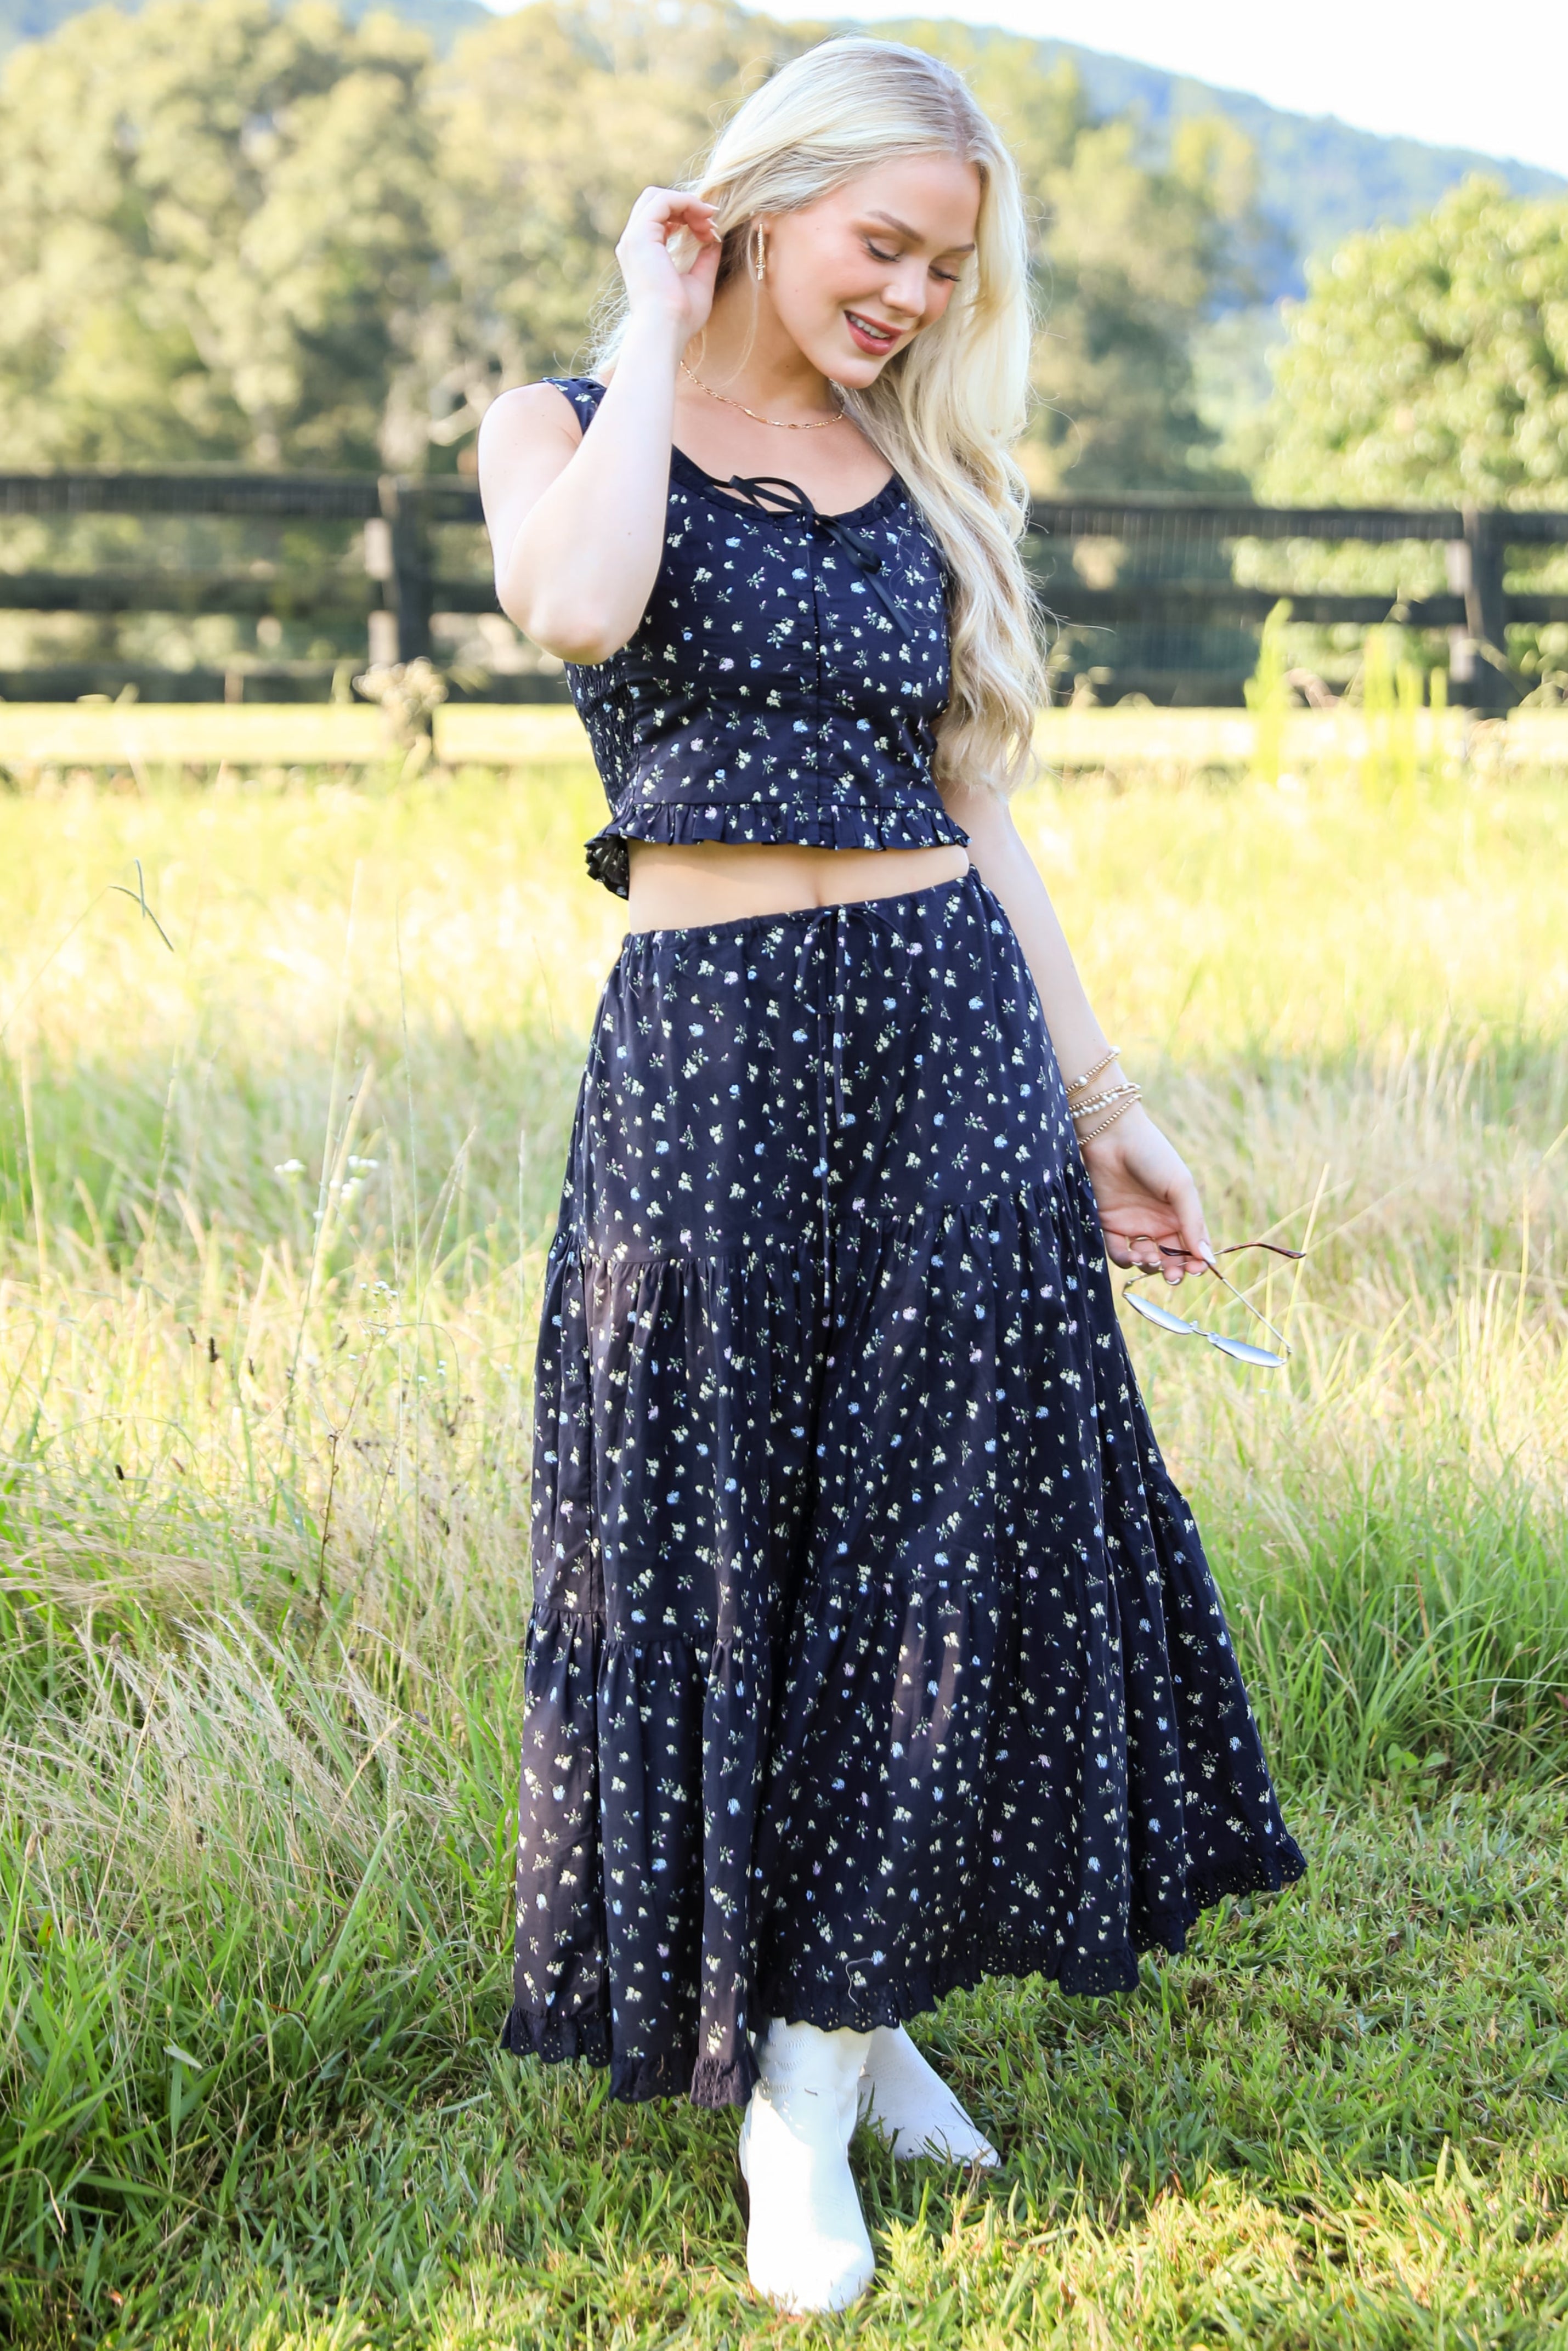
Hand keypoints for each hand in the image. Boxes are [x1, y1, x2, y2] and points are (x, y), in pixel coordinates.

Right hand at [614, 186, 721, 341]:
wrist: (666, 330)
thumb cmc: (680, 317)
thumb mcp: (698, 281)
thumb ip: (705, 258)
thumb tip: (715, 238)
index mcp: (642, 253)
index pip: (659, 217)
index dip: (686, 215)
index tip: (710, 231)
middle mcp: (633, 243)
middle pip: (655, 201)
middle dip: (686, 205)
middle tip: (710, 222)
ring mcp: (633, 238)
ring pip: (658, 197)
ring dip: (688, 203)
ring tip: (708, 222)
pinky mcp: (640, 235)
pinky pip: (663, 201)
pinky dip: (686, 203)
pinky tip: (704, 219)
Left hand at [1076, 1104, 1211, 1281]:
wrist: (1113, 1137)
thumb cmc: (1154, 1156)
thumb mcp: (1180, 1187)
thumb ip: (1193, 1223)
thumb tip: (1208, 1259)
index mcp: (1181, 1214)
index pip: (1193, 1247)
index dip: (1196, 1262)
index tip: (1195, 1269)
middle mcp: (1159, 1223)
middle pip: (1170, 1259)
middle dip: (1173, 1270)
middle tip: (1172, 1273)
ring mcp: (1134, 1225)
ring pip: (1146, 1260)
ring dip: (1149, 1265)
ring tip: (1147, 1255)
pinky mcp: (1109, 1225)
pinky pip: (1118, 1253)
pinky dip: (1125, 1260)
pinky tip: (1131, 1255)